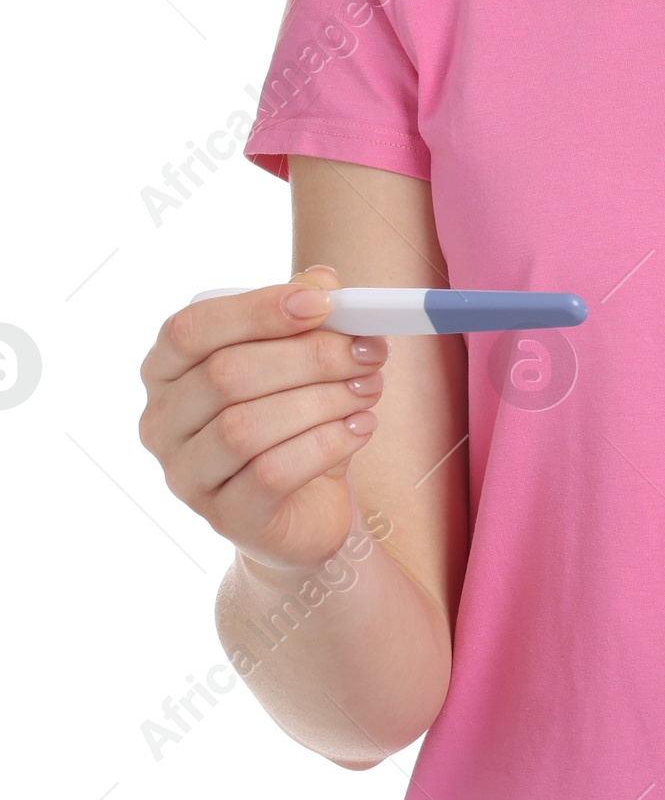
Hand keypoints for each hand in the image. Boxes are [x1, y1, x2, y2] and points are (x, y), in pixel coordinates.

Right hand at [137, 267, 388, 573]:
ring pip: (247, 426)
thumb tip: (322, 281)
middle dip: (310, 356)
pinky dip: (326, 443)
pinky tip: (360, 428)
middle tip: (368, 351)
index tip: (324, 302)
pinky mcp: (225, 518)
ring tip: (368, 388)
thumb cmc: (293, 420)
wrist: (305, 507)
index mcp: (165, 371)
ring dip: (323, 399)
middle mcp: (161, 424)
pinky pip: (272, 473)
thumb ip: (304, 315)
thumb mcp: (298, 359)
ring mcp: (186, 476)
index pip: (191, 329)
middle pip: (226, 374)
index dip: (257, 310)